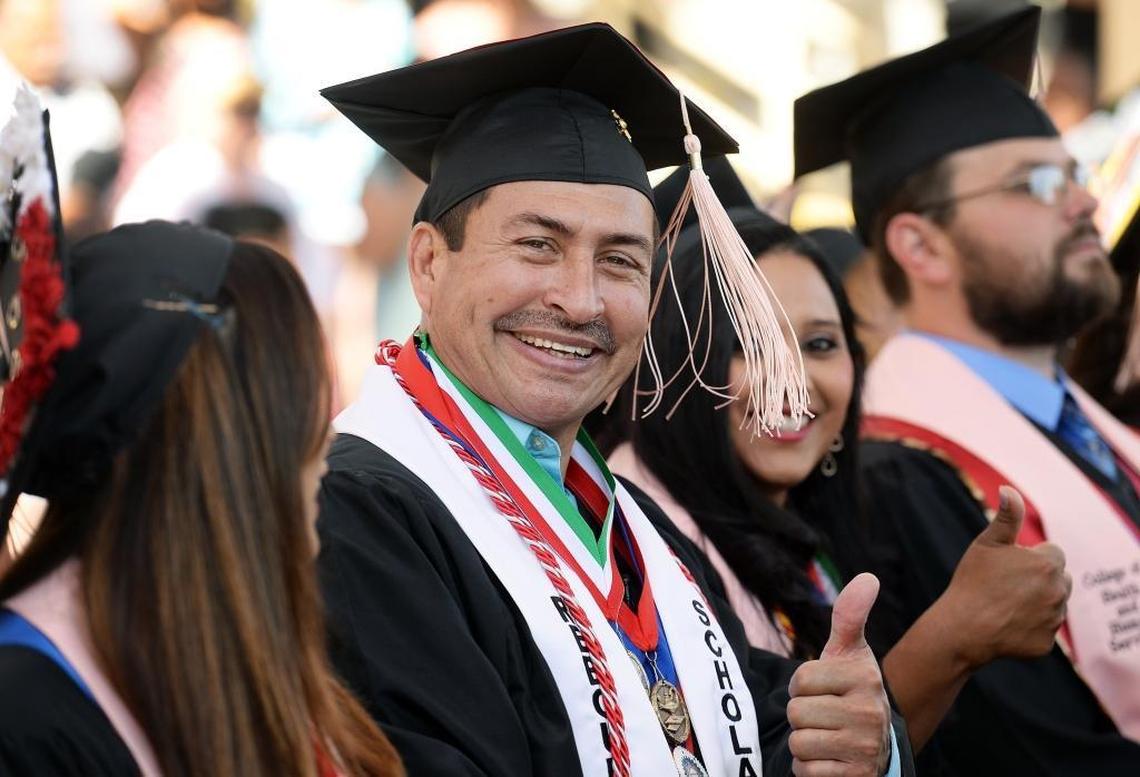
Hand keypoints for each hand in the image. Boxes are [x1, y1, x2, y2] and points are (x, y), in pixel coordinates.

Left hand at [788, 573, 891, 775]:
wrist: (876, 746)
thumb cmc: (852, 691)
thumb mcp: (849, 652)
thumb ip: (849, 616)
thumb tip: (868, 577)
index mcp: (865, 677)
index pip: (801, 680)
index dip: (802, 685)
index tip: (821, 689)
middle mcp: (870, 713)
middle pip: (797, 712)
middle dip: (802, 716)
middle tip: (824, 716)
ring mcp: (865, 748)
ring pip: (799, 743)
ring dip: (805, 743)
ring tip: (827, 736)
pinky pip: (806, 772)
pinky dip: (810, 768)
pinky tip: (829, 759)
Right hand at [939, 486, 1070, 667]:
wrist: (963, 628)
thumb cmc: (973, 581)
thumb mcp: (988, 543)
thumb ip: (1007, 516)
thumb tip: (1009, 489)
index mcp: (1048, 564)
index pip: (1052, 553)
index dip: (1029, 556)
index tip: (1008, 565)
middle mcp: (1059, 592)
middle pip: (1057, 578)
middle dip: (1039, 579)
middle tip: (1007, 584)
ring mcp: (1054, 620)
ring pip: (1053, 604)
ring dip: (1037, 602)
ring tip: (1005, 604)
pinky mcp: (1046, 643)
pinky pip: (1043, 630)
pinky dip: (1030, 627)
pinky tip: (1006, 624)